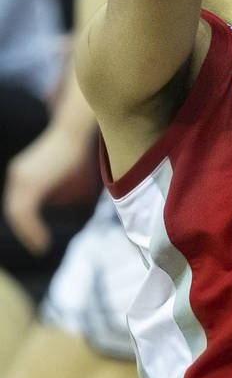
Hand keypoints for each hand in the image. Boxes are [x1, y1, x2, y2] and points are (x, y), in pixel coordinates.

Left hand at [2, 123, 88, 253]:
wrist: (72, 130)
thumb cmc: (72, 145)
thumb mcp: (57, 167)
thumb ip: (51, 181)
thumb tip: (59, 193)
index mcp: (20, 172)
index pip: (15, 203)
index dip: (23, 222)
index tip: (35, 235)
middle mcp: (17, 175)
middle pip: (13, 211)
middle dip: (24, 231)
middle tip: (38, 246)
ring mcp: (22, 179)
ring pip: (17, 215)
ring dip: (28, 234)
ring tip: (41, 247)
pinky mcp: (32, 184)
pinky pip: (26, 214)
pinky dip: (33, 230)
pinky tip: (43, 241)